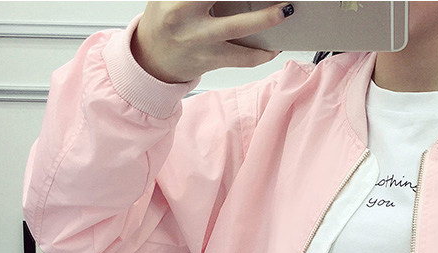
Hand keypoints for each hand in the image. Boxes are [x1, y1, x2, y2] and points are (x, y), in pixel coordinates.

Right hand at [131, 1, 291, 83]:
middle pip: (226, 0)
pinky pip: (244, 59)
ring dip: (266, 21)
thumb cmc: (163, 20)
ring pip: (240, 31)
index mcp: (178, 2)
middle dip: (256, 5)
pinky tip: (275, 44)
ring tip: (284, 12)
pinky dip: (263, 53)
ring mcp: (203, 43)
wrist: (152, 60)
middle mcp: (189, 21)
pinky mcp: (213, 61)